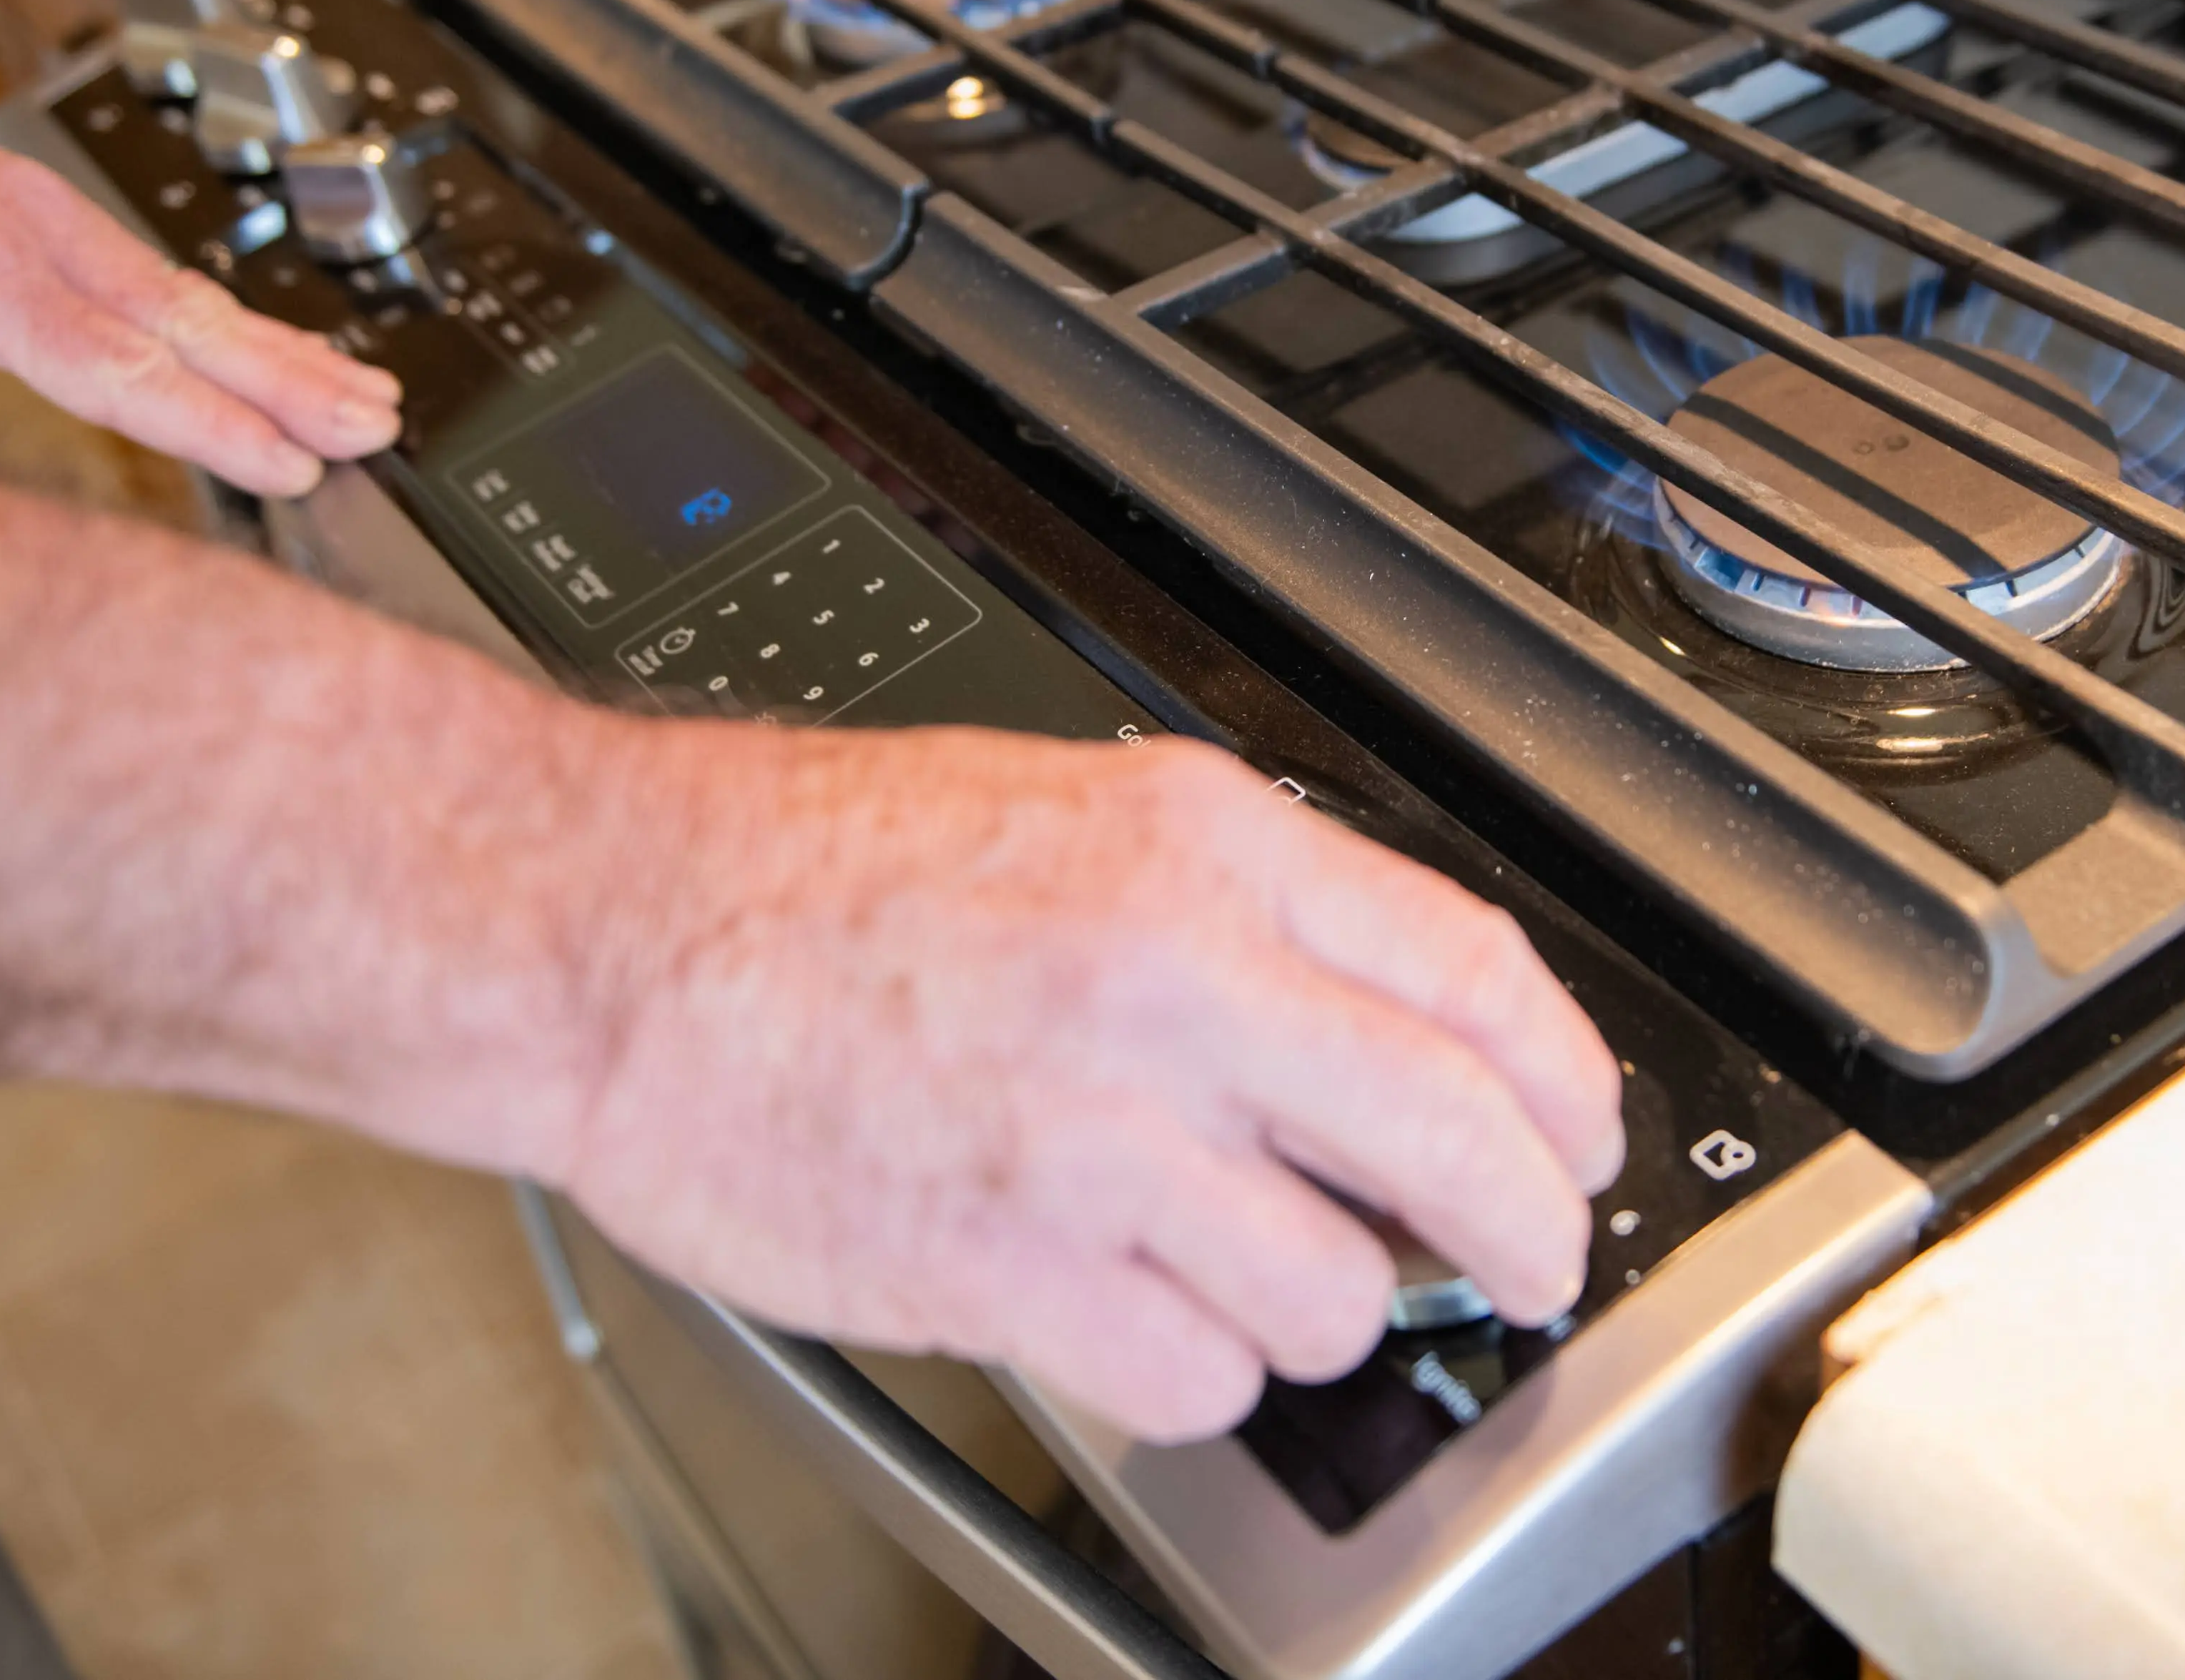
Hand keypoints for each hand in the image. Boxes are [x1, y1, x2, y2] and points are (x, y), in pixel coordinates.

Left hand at [0, 86, 398, 494]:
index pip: (122, 370)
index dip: (214, 426)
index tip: (291, 465)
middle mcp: (30, 231)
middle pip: (188, 318)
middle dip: (293, 377)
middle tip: (376, 423)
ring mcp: (48, 209)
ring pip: (186, 288)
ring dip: (280, 346)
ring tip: (366, 392)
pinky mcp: (49, 207)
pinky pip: (156, 269)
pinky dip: (223, 317)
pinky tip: (272, 349)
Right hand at [553, 728, 1625, 1444]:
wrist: (609, 931)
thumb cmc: (808, 871)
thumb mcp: (1072, 808)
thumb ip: (1240, 910)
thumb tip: (1387, 1026)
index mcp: (1203, 845)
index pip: (1478, 973)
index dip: (1564, 1083)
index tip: (1575, 1141)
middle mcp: (1174, 976)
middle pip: (1457, 1141)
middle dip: (1524, 1232)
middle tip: (1517, 1269)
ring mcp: (1095, 1129)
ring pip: (1330, 1291)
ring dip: (1307, 1310)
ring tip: (1225, 1270)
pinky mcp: (1008, 1263)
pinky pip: (1195, 1375)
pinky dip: (1184, 1371)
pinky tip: (1121, 1310)